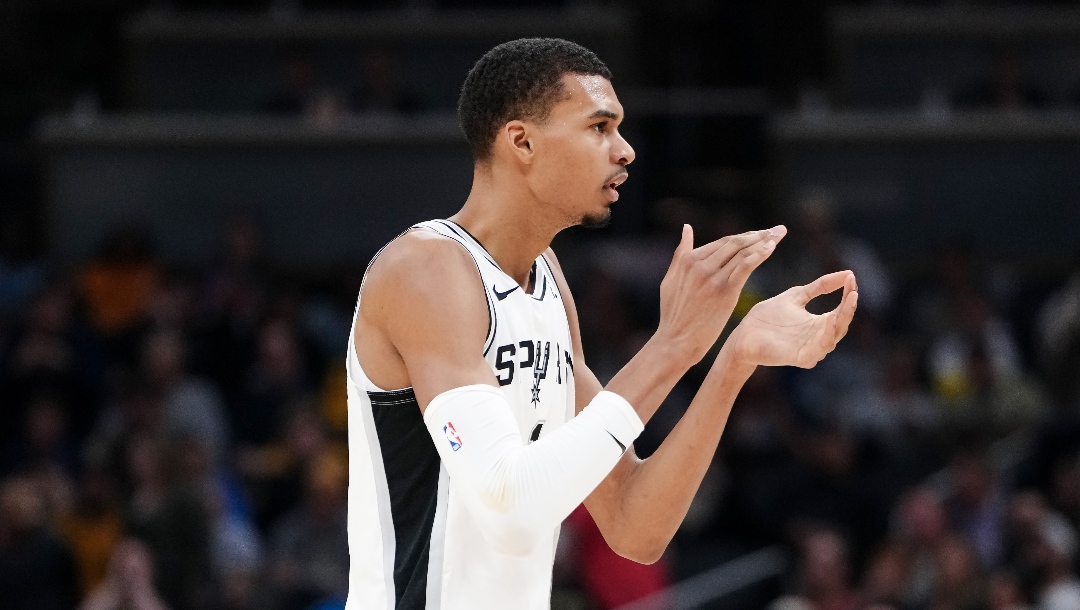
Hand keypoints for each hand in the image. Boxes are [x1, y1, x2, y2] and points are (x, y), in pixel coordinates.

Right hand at [656, 224, 786, 364]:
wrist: (676, 341)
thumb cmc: (673, 315)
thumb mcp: (671, 279)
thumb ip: (680, 253)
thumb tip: (687, 227)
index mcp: (688, 260)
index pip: (722, 242)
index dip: (745, 236)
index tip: (761, 234)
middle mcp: (700, 265)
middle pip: (734, 243)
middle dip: (759, 234)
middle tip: (777, 230)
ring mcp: (712, 278)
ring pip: (742, 252)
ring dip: (764, 241)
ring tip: (780, 234)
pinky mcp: (724, 291)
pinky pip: (745, 266)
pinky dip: (759, 254)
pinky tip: (771, 247)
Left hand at [730, 270, 857, 367]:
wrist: (743, 335)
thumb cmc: (768, 317)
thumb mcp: (797, 295)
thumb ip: (820, 286)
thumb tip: (847, 272)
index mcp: (818, 323)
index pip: (841, 310)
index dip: (848, 294)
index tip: (851, 277)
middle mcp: (818, 337)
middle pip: (842, 324)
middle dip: (849, 307)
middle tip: (853, 290)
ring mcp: (811, 348)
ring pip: (834, 336)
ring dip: (842, 319)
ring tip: (848, 301)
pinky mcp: (801, 358)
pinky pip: (819, 349)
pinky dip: (827, 336)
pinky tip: (830, 320)